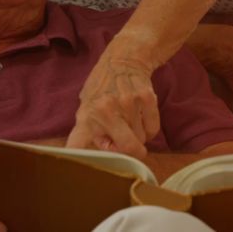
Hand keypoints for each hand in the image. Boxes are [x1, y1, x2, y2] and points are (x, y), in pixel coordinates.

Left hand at [66, 39, 159, 157]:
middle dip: (130, 151)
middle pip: (127, 149)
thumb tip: (82, 156)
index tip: (89, 174)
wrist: (125, 57)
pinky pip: (153, 129)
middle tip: (127, 141)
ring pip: (141, 139)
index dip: (84, 162)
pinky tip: (142, 115)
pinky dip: (150, 128)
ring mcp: (127, 104)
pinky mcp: (146, 98)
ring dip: (139, 135)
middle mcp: (105, 110)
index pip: (79, 145)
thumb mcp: (86, 105)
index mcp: (87, 115)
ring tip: (131, 119)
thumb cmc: (103, 86)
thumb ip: (86, 131)